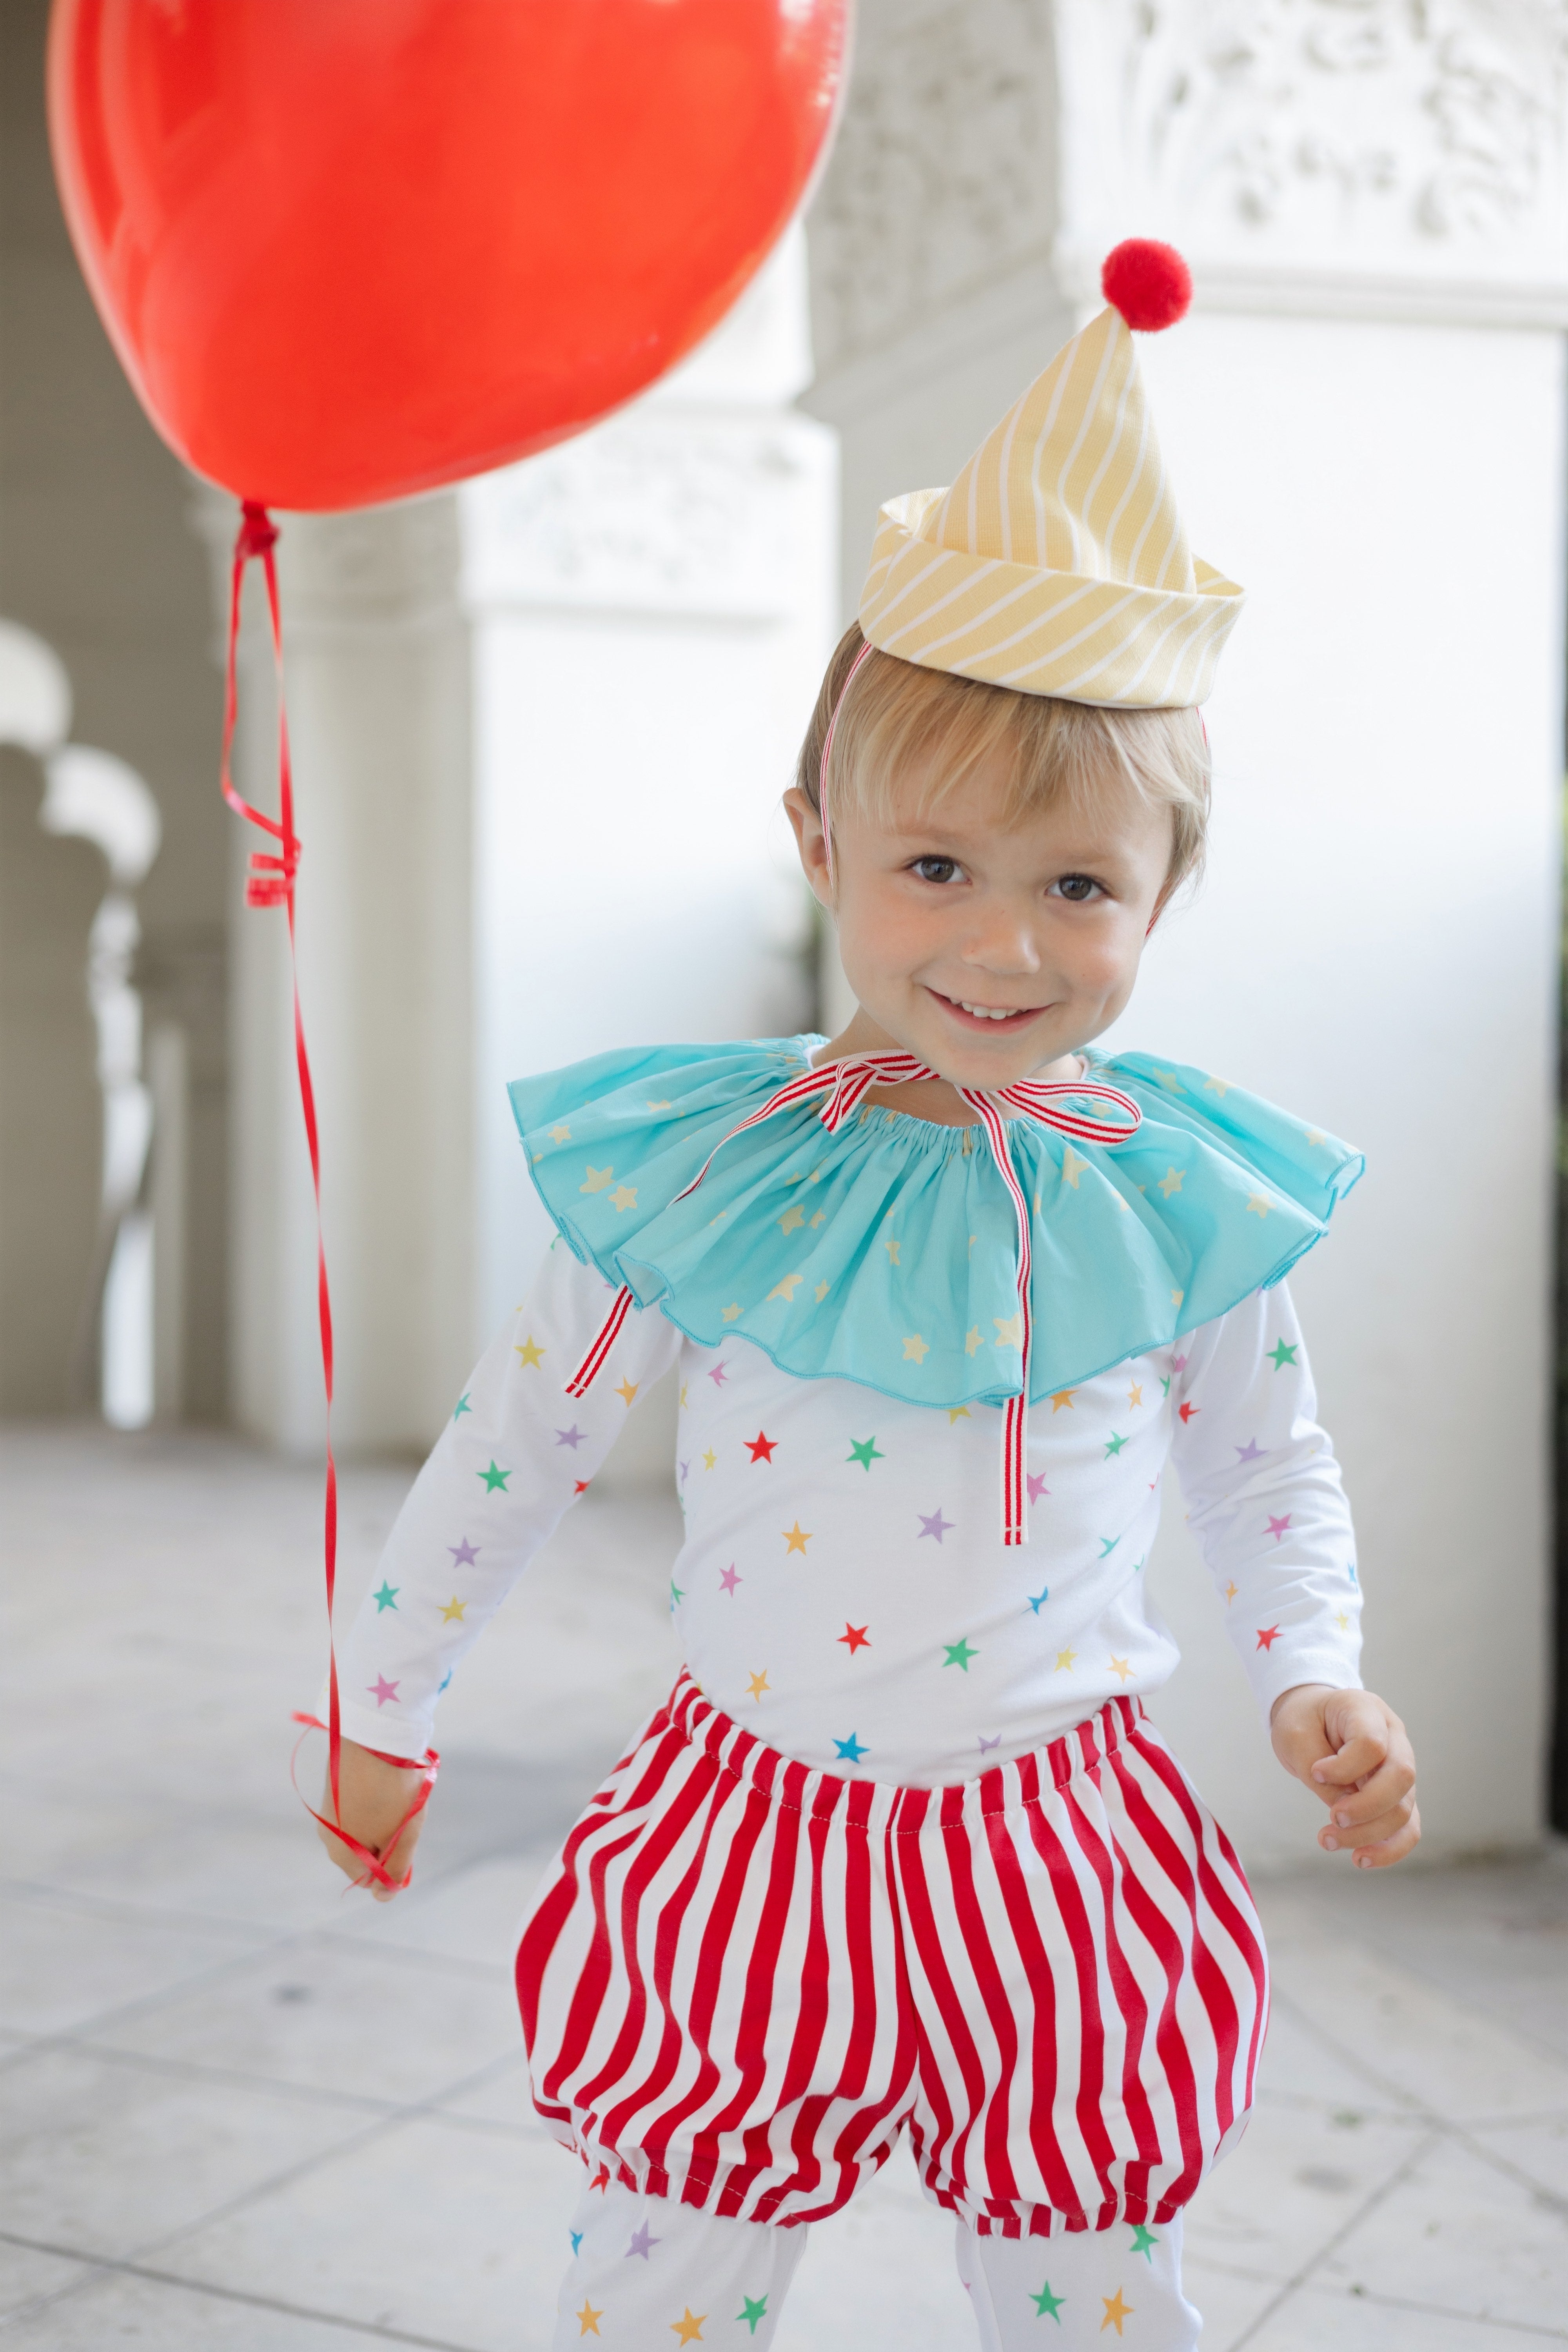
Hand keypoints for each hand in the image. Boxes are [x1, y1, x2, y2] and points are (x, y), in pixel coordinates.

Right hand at [316, 1738, 428, 1901]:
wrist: (373, 1732)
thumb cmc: (392, 1789)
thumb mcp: (403, 1835)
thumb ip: (394, 1871)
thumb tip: (382, 1897)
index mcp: (341, 1854)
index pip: (370, 1877)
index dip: (393, 1863)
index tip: (404, 1835)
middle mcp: (327, 1836)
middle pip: (367, 1851)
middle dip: (388, 1837)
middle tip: (402, 1811)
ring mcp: (329, 1810)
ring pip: (364, 1826)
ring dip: (384, 1815)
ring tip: (394, 1791)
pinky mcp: (334, 1787)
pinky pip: (359, 1805)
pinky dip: (375, 1797)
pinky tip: (384, 1778)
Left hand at [1269, 1684, 1418, 1868]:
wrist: (1313, 1717)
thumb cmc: (1304, 1721)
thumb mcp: (1296, 1734)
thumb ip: (1319, 1770)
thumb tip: (1343, 1809)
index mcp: (1367, 1710)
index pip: (1372, 1743)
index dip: (1345, 1767)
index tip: (1316, 1772)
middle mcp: (1394, 1738)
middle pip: (1401, 1776)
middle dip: (1367, 1807)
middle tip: (1332, 1819)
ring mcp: (1401, 1768)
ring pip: (1404, 1808)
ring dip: (1369, 1833)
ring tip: (1328, 1841)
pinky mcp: (1398, 1796)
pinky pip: (1408, 1828)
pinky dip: (1388, 1849)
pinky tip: (1360, 1859)